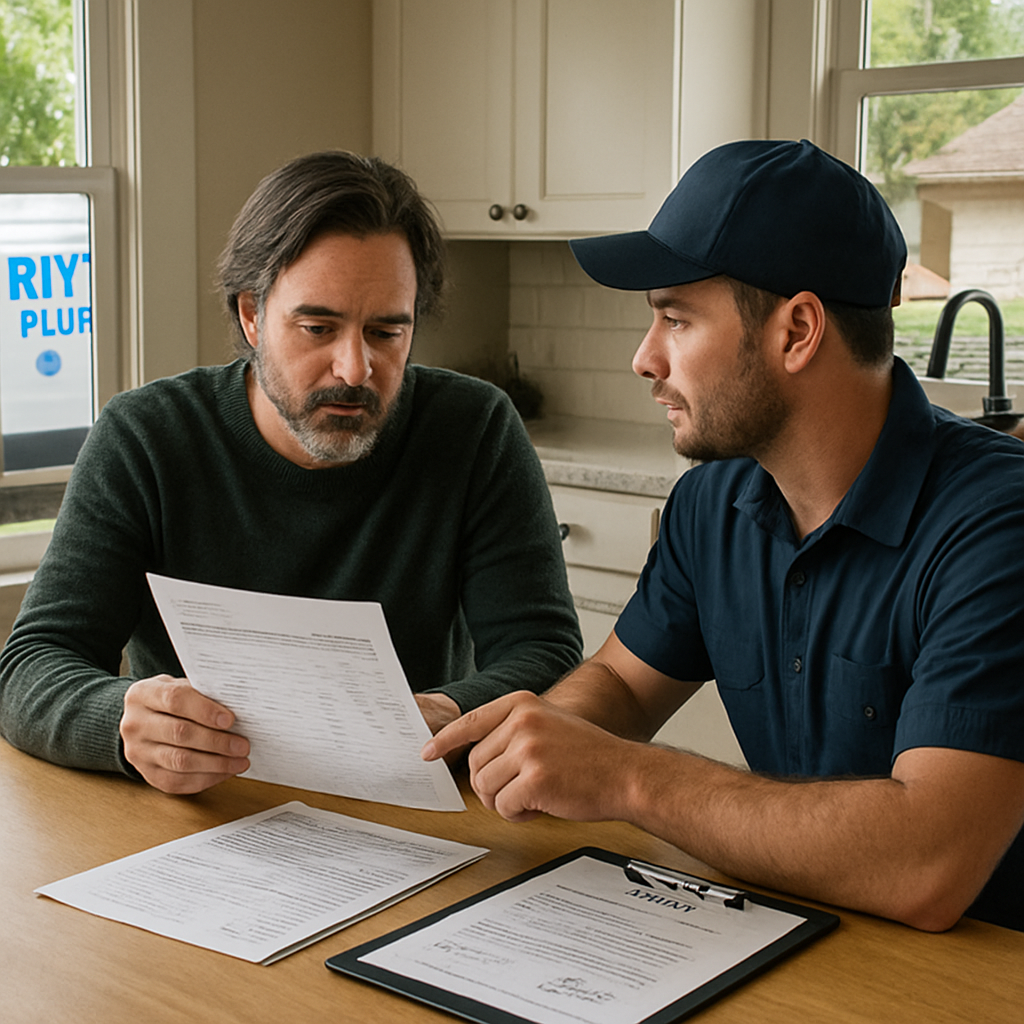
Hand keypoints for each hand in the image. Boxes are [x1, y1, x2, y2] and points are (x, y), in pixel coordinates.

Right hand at [120, 675, 249, 793]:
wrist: (143, 720)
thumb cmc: (170, 700)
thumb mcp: (181, 686)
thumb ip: (203, 694)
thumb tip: (238, 708)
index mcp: (142, 694)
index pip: (175, 699)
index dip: (205, 710)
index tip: (230, 720)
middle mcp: (135, 724)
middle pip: (179, 733)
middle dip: (217, 741)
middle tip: (243, 745)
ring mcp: (138, 752)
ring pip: (179, 761)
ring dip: (216, 763)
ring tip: (240, 760)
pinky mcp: (147, 774)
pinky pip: (178, 781)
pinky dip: (207, 778)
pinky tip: (225, 771)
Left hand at [422, 690, 634, 821]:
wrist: (625, 773)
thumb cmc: (589, 756)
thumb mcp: (548, 724)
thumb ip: (512, 731)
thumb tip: (474, 755)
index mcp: (523, 704)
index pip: (471, 721)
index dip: (445, 740)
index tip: (427, 753)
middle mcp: (522, 721)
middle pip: (475, 764)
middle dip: (492, 785)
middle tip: (520, 789)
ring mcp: (528, 749)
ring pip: (485, 787)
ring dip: (505, 801)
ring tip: (535, 795)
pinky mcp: (534, 779)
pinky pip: (502, 807)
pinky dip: (518, 814)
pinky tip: (542, 805)